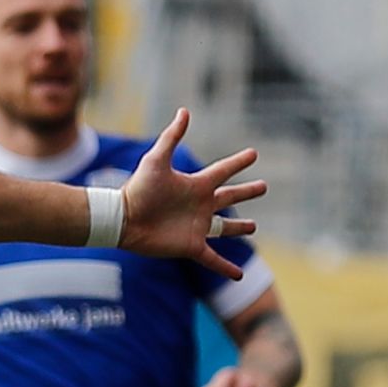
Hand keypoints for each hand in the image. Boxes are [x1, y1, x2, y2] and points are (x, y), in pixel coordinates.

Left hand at [116, 110, 264, 279]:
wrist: (123, 219)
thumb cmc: (139, 189)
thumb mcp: (157, 160)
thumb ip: (172, 137)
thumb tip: (185, 111)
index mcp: (196, 185)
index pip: (223, 170)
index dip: (239, 162)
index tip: (254, 153)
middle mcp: (200, 205)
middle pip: (230, 197)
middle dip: (246, 192)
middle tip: (264, 186)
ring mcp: (197, 226)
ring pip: (225, 227)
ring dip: (239, 228)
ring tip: (254, 227)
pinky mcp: (191, 246)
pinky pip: (212, 258)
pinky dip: (225, 267)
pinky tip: (239, 275)